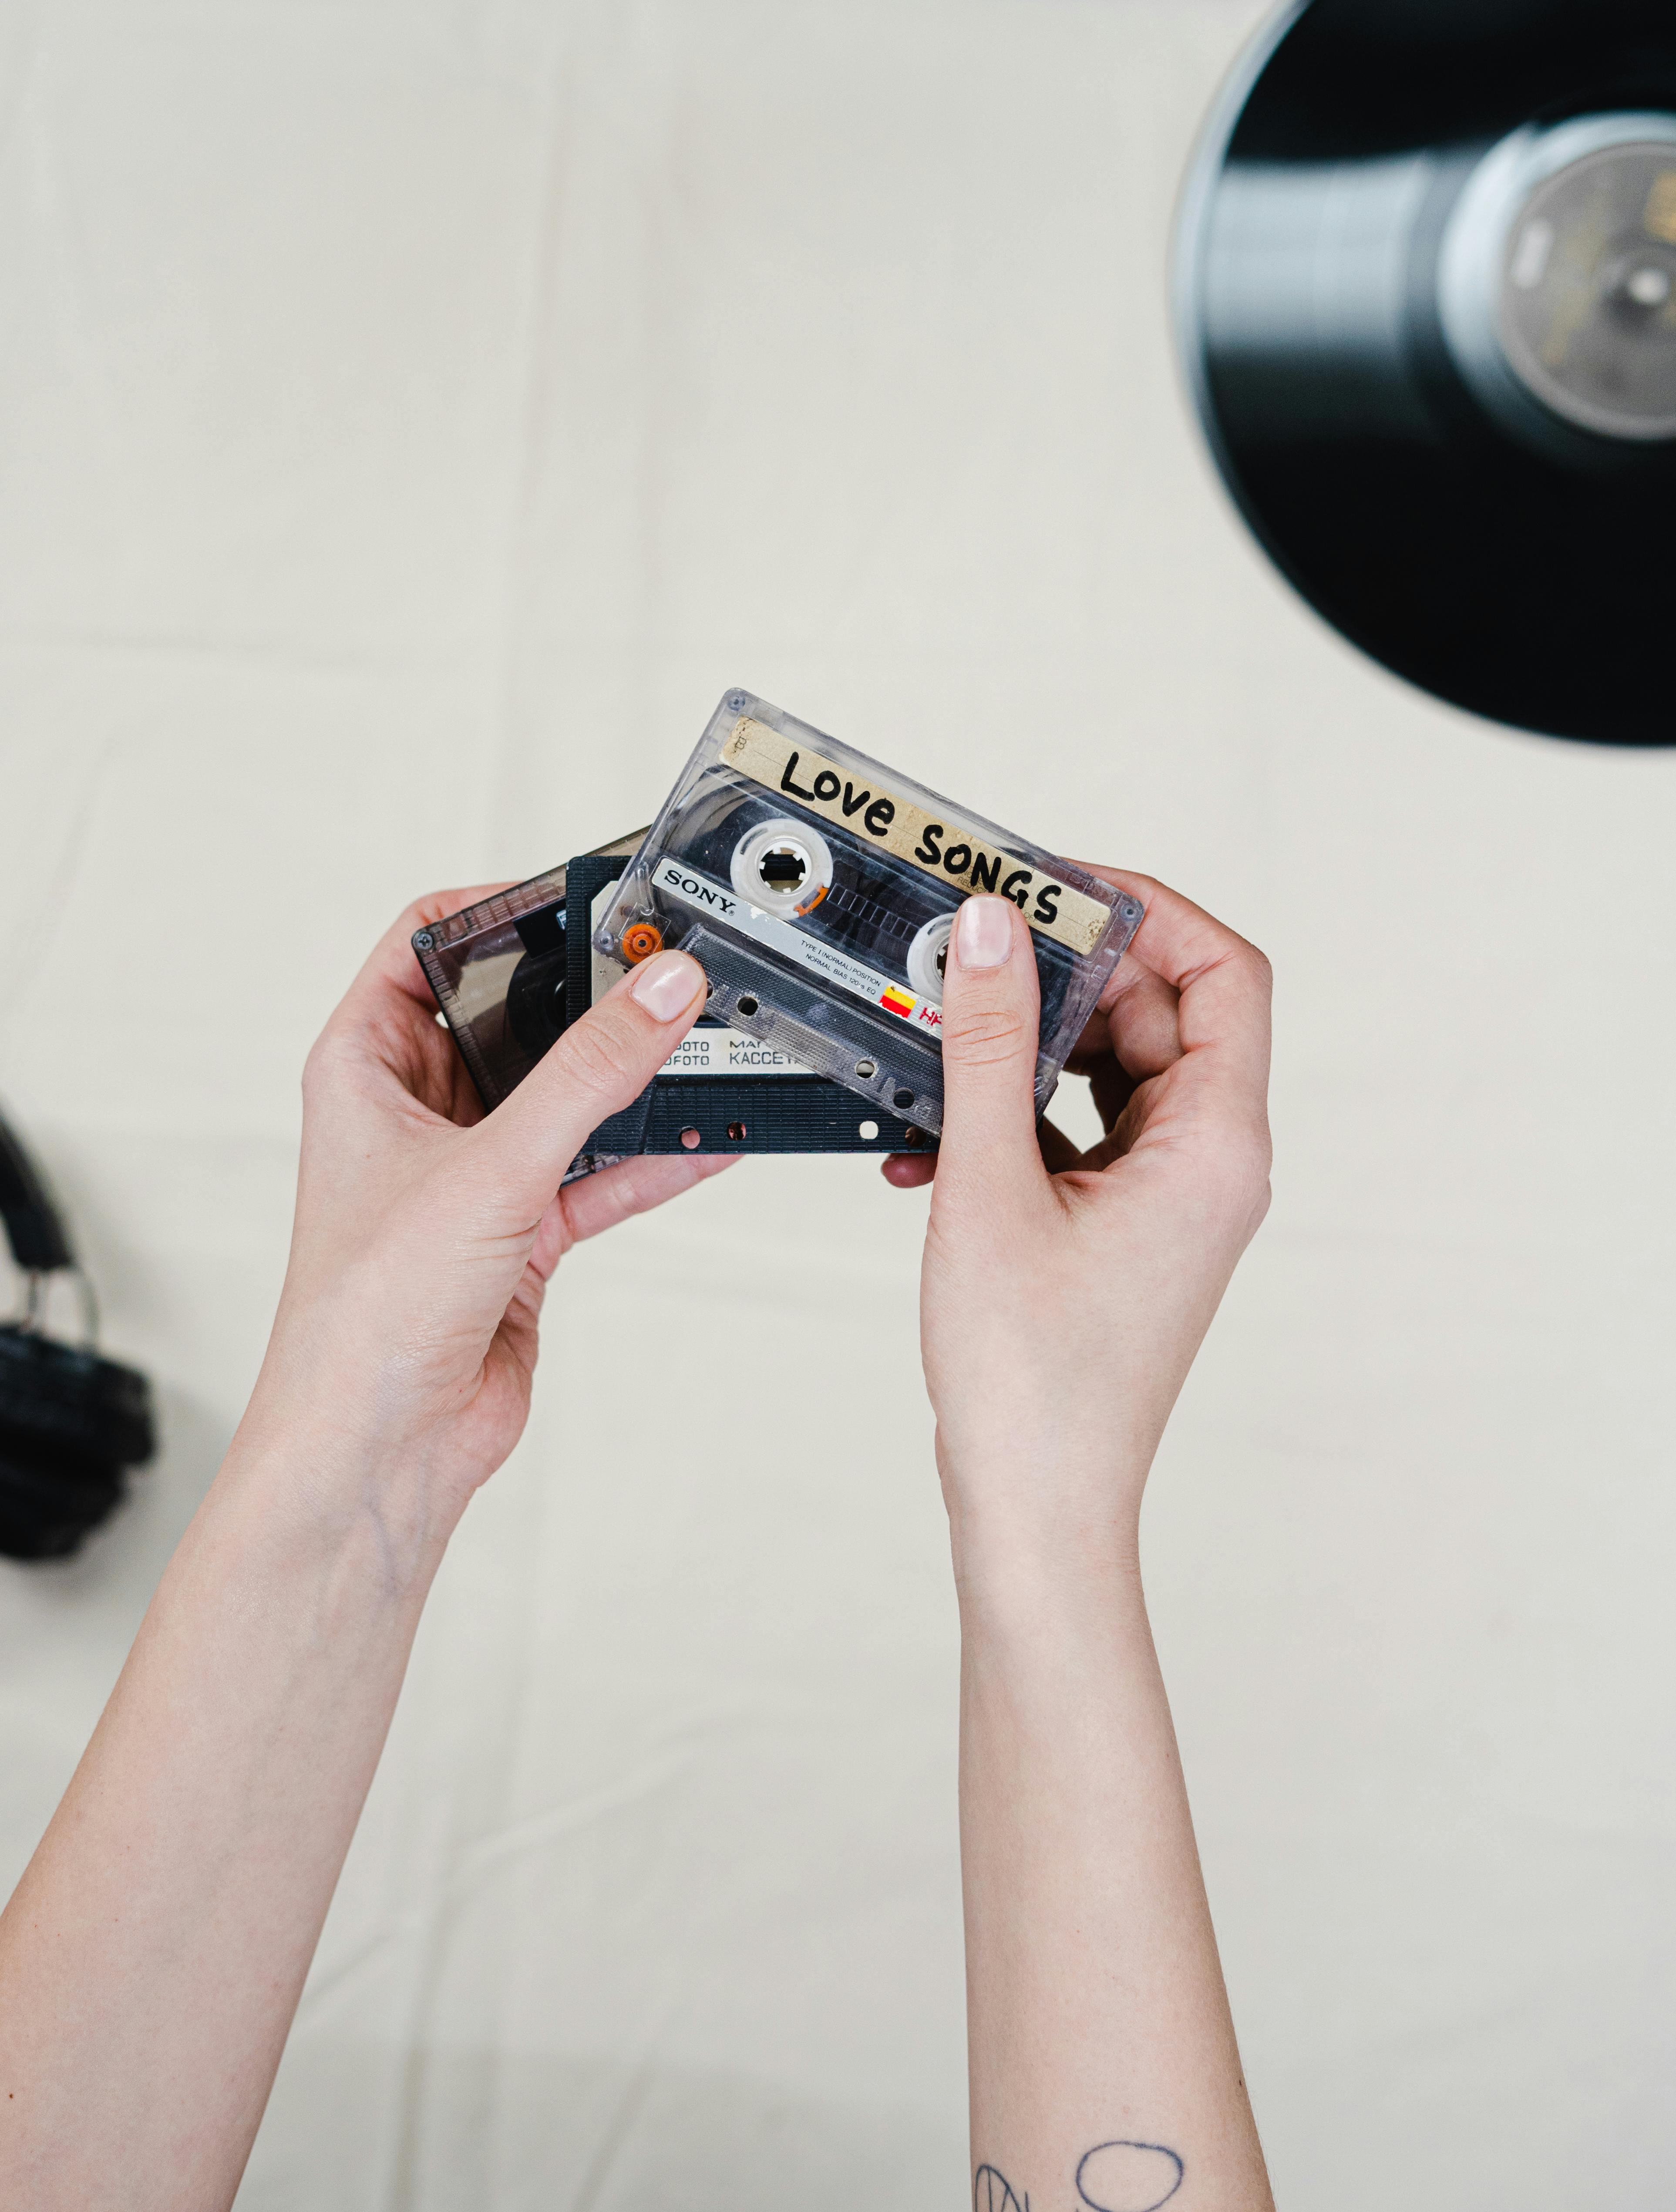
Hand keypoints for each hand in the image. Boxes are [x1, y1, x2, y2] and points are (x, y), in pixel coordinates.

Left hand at [238, 891, 729, 1543]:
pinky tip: (709, 1139)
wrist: (382, 1450)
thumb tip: (659, 992)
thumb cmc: (367, 1315)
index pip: (426, 944)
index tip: (583, 898)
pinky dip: (651, 1158)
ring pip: (564, 1098)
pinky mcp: (521, 1233)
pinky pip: (597, 1172)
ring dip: (629, 1082)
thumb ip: (587, 1076)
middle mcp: (416, 1113)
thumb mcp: (491, 1168)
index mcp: (365, 1068)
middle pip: (515, 1019)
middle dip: (587, 998)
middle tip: (663, 970)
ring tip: (705, 1046)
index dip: (498, 909)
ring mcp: (472, 1173)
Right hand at [885, 876, 1271, 1575]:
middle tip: (973, 950)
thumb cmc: (1031, 1378)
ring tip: (941, 1043)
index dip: (1151, 912)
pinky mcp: (1123, 1226)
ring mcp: (1169, 1198)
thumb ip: (991, 1047)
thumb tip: (993, 931)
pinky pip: (1080, 1132)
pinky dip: (1013, 1117)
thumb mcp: (992, 1188)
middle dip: (1066, 976)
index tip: (1059, 887)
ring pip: (1113, 1072)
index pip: (1225, 975)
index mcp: (1216, 1147)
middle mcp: (1210, 1164)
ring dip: (1026, 1049)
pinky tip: (930, 1139)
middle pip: (1163, 1014)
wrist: (1036, 1506)